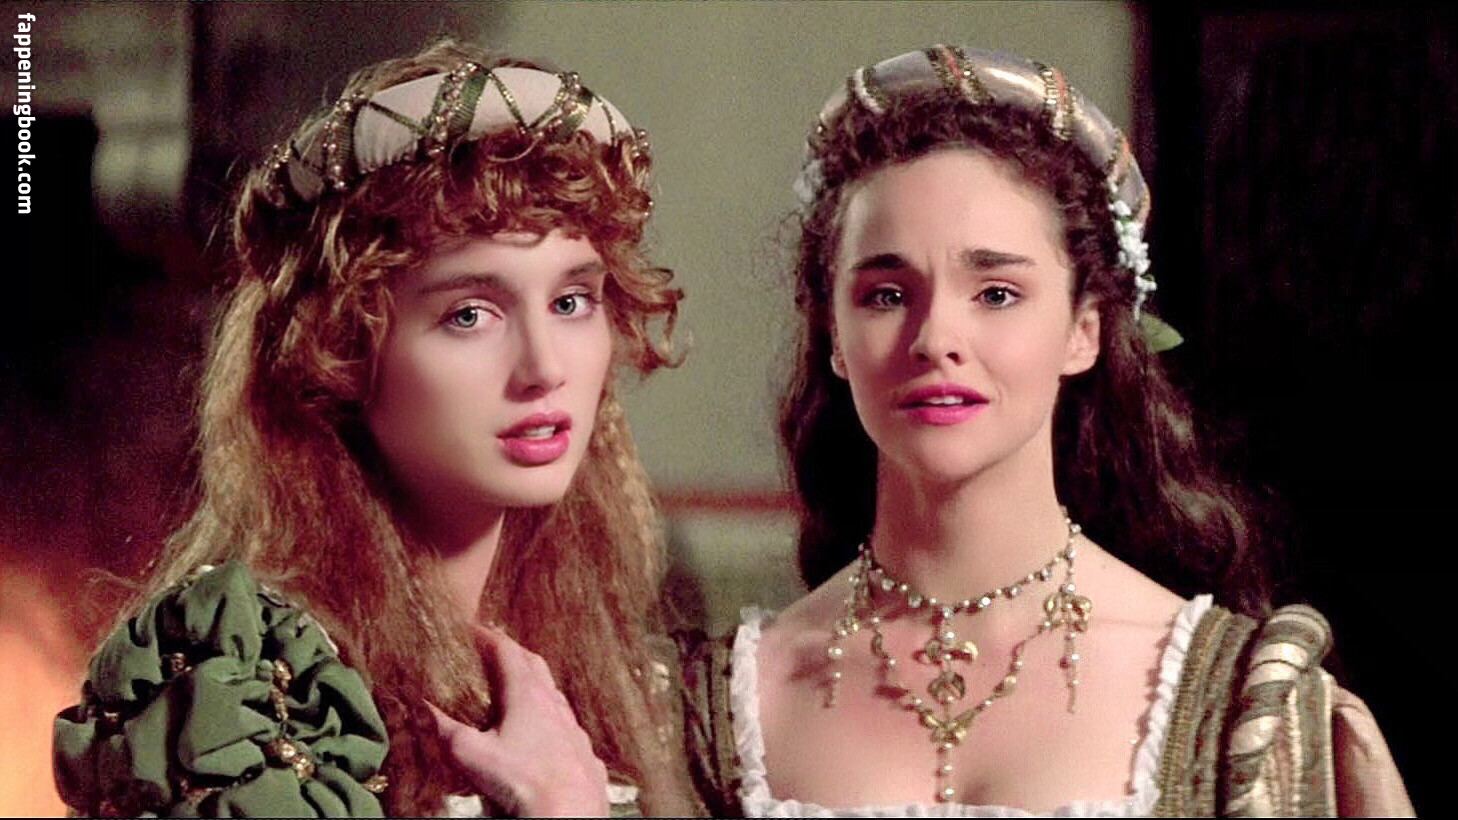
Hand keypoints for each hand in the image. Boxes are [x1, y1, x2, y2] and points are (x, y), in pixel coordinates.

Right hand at [428, 624, 608, 816]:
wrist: (568, 812)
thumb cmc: (522, 780)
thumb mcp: (470, 754)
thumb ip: (444, 728)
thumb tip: (421, 708)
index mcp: (527, 695)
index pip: (506, 651)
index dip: (488, 636)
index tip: (473, 629)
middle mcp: (555, 704)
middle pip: (535, 665)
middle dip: (514, 653)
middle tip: (495, 650)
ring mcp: (573, 728)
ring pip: (555, 695)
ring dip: (536, 684)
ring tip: (519, 687)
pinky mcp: (583, 752)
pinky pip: (568, 726)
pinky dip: (553, 719)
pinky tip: (546, 732)